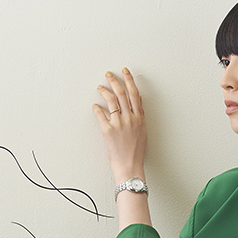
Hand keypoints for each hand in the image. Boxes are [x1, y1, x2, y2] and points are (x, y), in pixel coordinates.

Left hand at [92, 68, 147, 183]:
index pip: (134, 93)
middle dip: (114, 81)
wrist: (129, 165)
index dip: (129, 80)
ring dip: (104, 91)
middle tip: (108, 74)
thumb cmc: (136, 151)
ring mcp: (118, 123)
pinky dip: (97, 108)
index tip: (124, 72)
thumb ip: (139, 114)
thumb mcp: (143, 130)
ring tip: (100, 87)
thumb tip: (137, 100)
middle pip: (121, 93)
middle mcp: (129, 118)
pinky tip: (94, 105)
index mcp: (139, 117)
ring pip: (111, 100)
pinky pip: (100, 114)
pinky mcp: (107, 130)